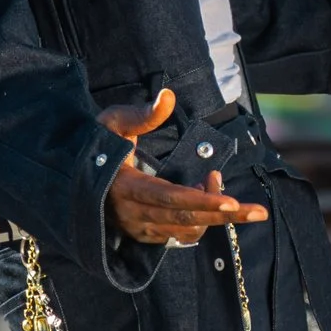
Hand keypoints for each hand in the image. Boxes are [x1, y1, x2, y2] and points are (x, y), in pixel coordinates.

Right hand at [98, 84, 268, 250]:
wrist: (74, 179)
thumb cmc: (97, 146)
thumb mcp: (113, 124)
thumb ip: (142, 114)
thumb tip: (168, 95)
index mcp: (125, 187)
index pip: (168, 197)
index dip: (199, 200)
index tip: (229, 199)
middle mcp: (132, 214)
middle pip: (185, 220)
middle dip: (224, 215)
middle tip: (257, 211)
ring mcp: (138, 228)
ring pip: (186, 230)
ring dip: (213, 214)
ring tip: (225, 188)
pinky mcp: (144, 235)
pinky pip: (180, 236)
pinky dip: (201, 220)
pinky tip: (212, 201)